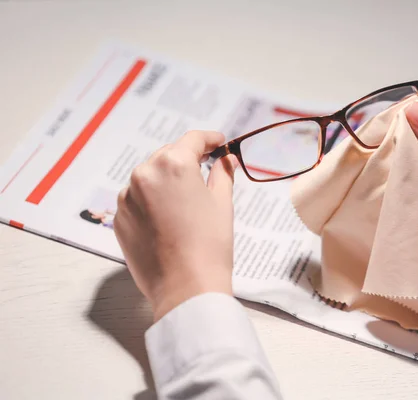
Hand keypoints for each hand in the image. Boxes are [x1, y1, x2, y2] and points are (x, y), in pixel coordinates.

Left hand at [114, 131, 237, 320]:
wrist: (186, 288)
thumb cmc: (209, 245)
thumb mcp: (222, 203)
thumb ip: (223, 174)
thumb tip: (226, 160)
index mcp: (173, 164)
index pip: (193, 140)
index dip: (210, 139)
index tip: (219, 143)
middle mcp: (145, 174)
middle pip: (169, 154)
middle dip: (188, 158)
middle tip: (208, 166)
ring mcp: (127, 197)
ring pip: (150, 175)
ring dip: (168, 179)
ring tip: (188, 195)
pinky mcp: (120, 218)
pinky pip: (137, 197)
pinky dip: (153, 198)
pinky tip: (170, 215)